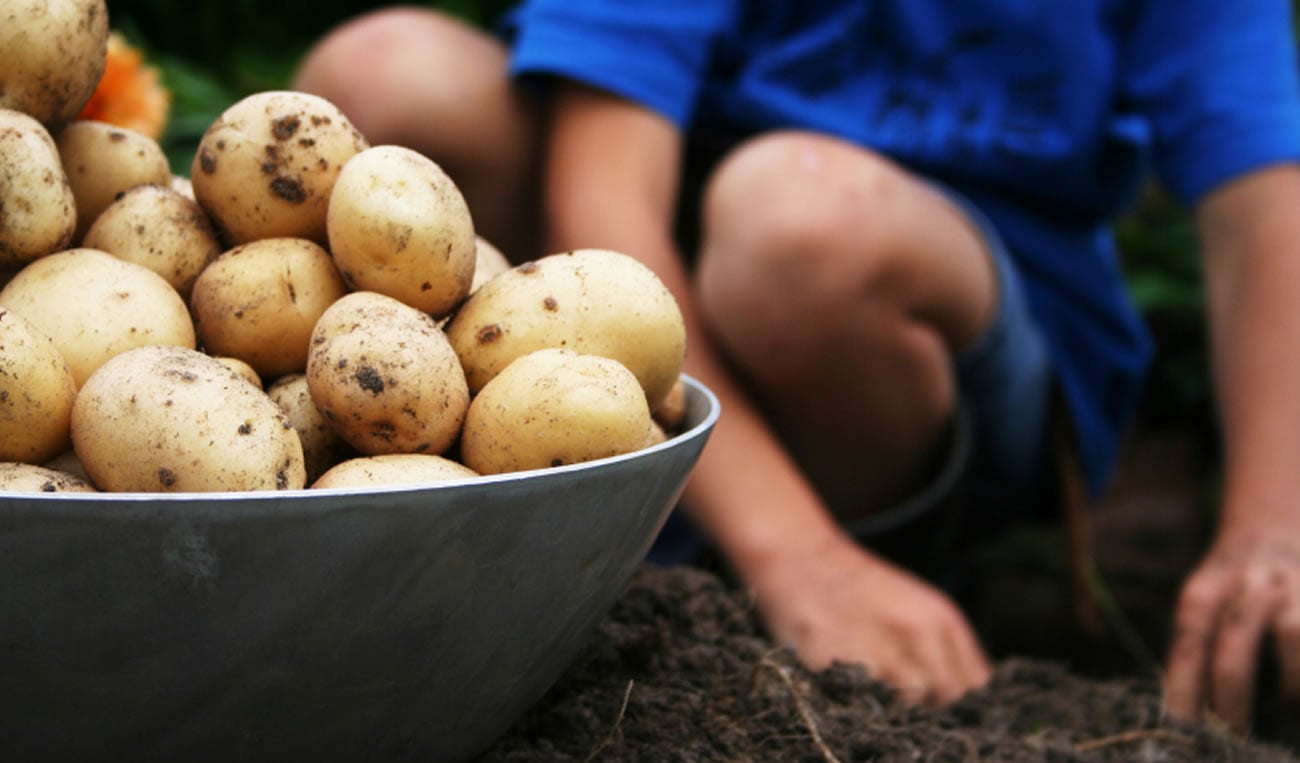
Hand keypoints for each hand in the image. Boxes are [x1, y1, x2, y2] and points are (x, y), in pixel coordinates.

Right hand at [746, 530, 990, 704]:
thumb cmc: (861, 586)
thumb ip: (945, 647)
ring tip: (868, 672)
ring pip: (904, 704)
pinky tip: (843, 670)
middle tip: (899, 684)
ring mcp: (875, 650)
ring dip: (889, 698)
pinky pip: (858, 699)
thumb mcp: (917, 604)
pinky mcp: (835, 664)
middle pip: (943, 698)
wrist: (801, 555)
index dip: (959, 693)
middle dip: (926, 700)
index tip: (939, 691)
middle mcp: (915, 633)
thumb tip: (963, 694)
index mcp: (941, 617)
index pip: (974, 684)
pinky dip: (854, 694)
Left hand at [1163, 530, 1299, 732]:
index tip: (1184, 726)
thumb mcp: (1204, 597)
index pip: (1188, 645)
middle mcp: (1246, 585)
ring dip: (1293, 682)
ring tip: (1289, 705)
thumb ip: (1197, 644)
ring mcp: (1292, 585)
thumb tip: (1194, 711)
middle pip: (1234, 646)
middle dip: (1233, 699)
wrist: (1274, 522)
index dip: (1185, 690)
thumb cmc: (1233, 583)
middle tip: (1233, 736)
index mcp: (1204, 590)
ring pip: (1294, 635)